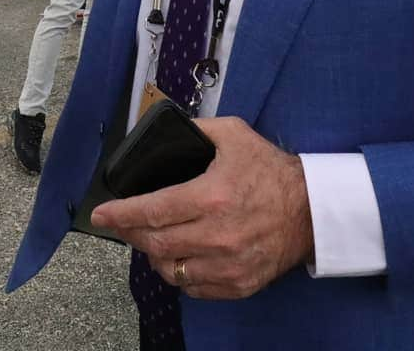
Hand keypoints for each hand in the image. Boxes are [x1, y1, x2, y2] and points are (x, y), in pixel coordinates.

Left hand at [91, 117, 313, 299]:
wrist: (312, 210)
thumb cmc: (271, 170)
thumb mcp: (234, 134)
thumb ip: (198, 128)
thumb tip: (169, 126)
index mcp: (210, 197)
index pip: (151, 211)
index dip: (120, 214)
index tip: (100, 215)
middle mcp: (216, 236)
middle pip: (154, 243)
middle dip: (130, 233)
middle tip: (120, 223)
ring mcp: (227, 265)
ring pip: (170, 270)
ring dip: (153, 254)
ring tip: (151, 237)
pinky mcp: (238, 284)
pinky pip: (193, 288)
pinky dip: (179, 274)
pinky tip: (178, 256)